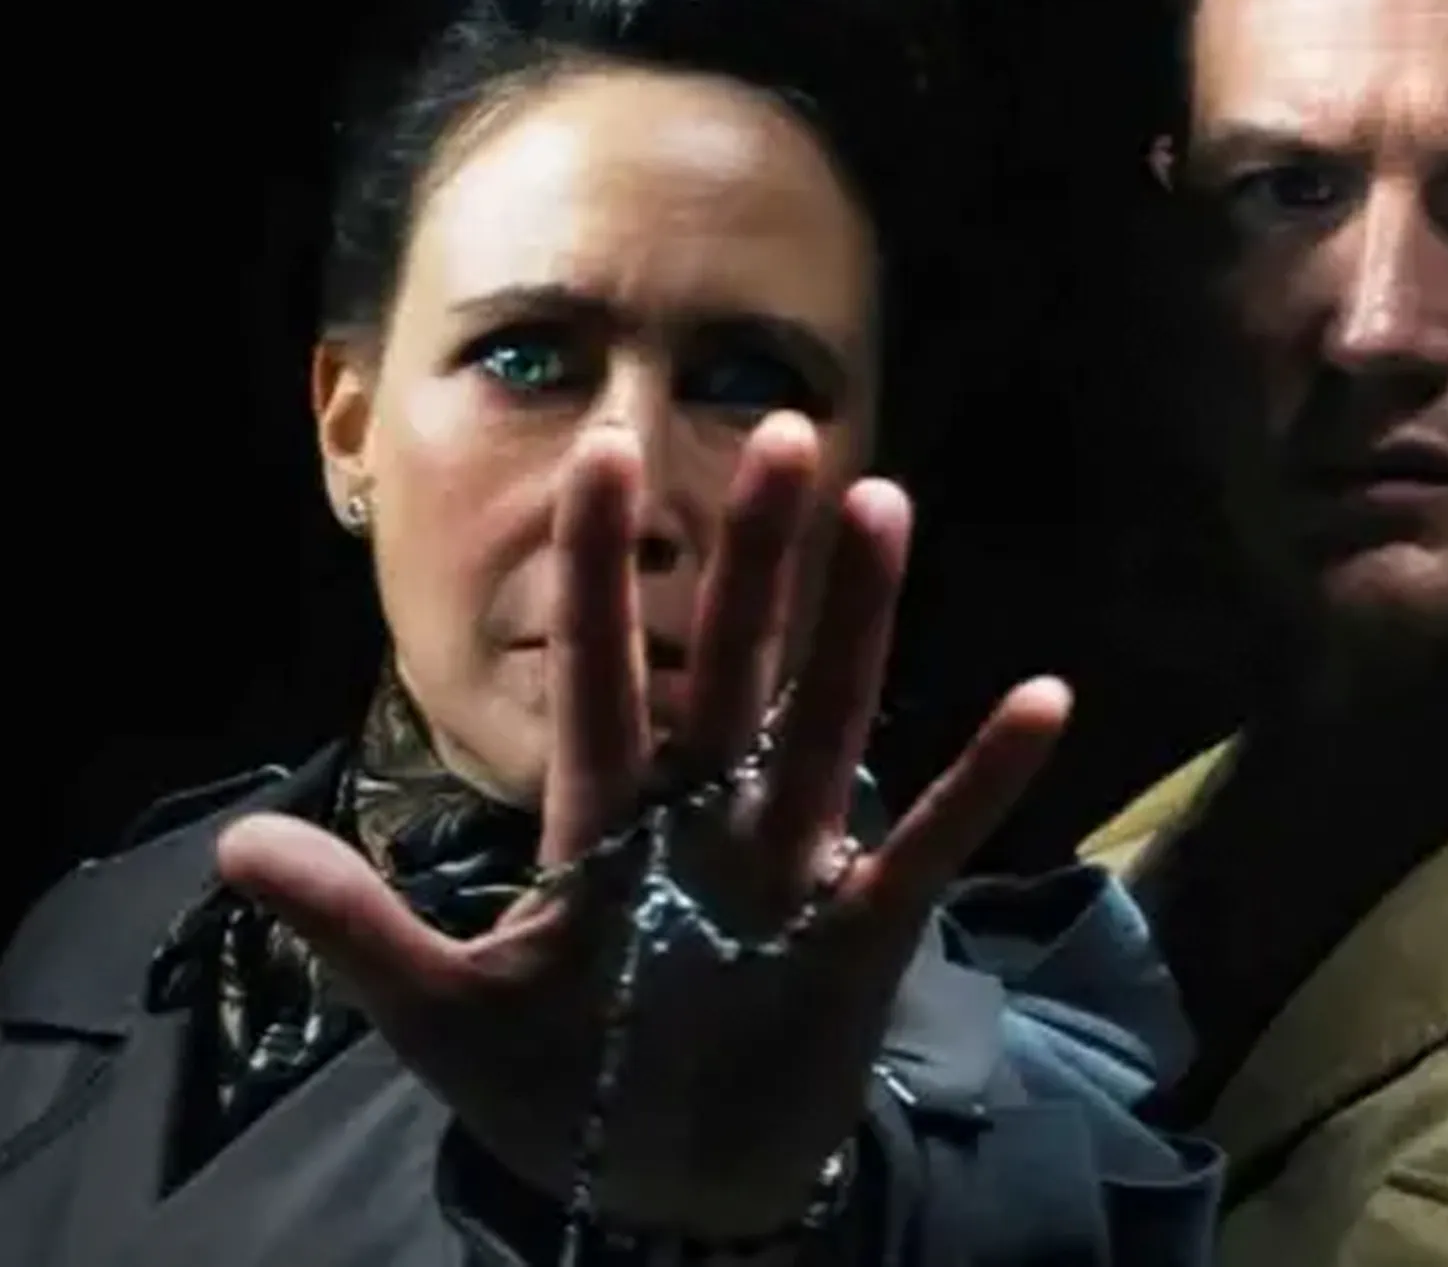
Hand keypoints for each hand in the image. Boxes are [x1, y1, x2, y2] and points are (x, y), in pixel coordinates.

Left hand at [216, 412, 1070, 1240]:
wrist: (669, 1187)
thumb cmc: (562, 1089)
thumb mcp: (441, 1012)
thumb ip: (356, 927)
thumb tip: (231, 845)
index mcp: (608, 825)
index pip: (605, 678)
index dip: (605, 574)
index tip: (606, 454)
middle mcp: (706, 821)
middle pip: (734, 668)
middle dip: (755, 560)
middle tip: (786, 436)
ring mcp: (790, 870)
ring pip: (828, 722)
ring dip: (858, 622)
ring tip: (885, 508)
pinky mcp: (859, 932)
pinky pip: (925, 845)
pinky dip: (979, 781)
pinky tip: (1040, 701)